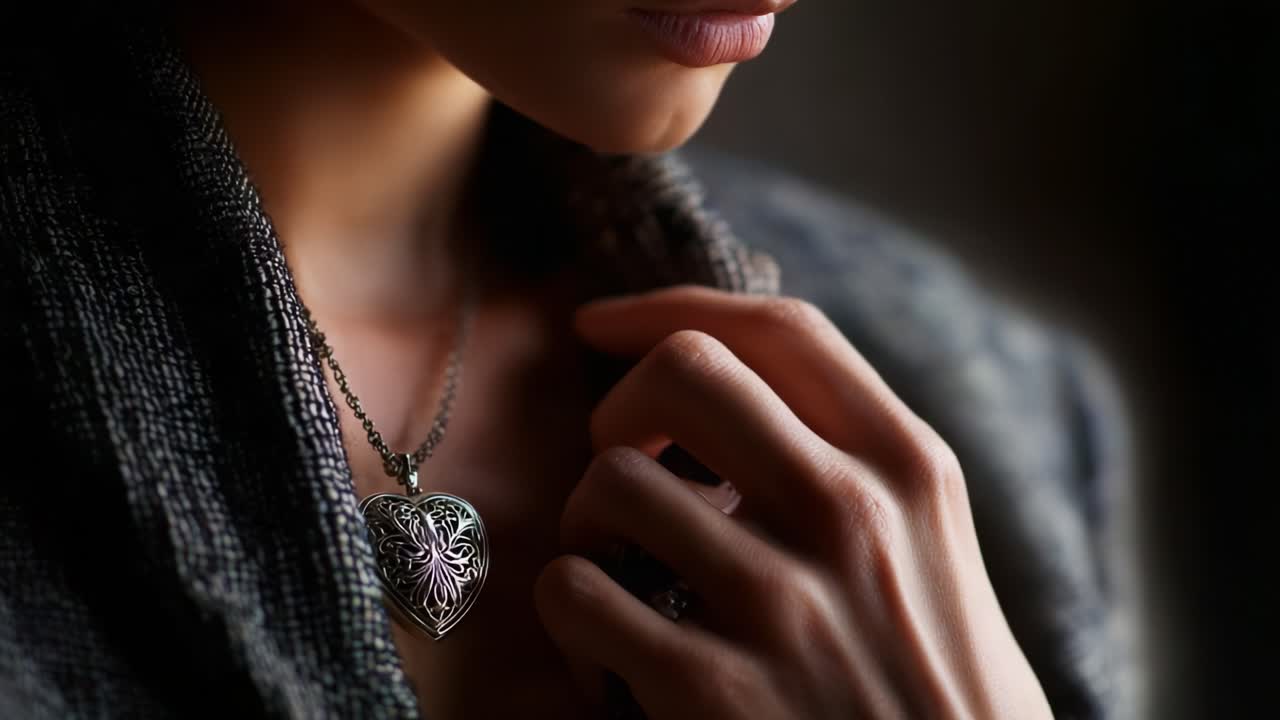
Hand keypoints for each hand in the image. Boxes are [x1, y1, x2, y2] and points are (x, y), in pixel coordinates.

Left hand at [533, 286, 1053, 718]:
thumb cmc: (945, 693)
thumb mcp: (934, 553)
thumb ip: (860, 467)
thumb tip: (748, 389)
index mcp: (910, 470)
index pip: (780, 329)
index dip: (669, 306)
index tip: (601, 325)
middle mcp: (851, 516)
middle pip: (683, 370)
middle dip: (621, 408)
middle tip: (625, 467)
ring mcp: (784, 604)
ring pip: (612, 482)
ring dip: (587, 525)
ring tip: (617, 573)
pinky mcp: (717, 693)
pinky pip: (576, 595)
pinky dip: (571, 619)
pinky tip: (607, 656)